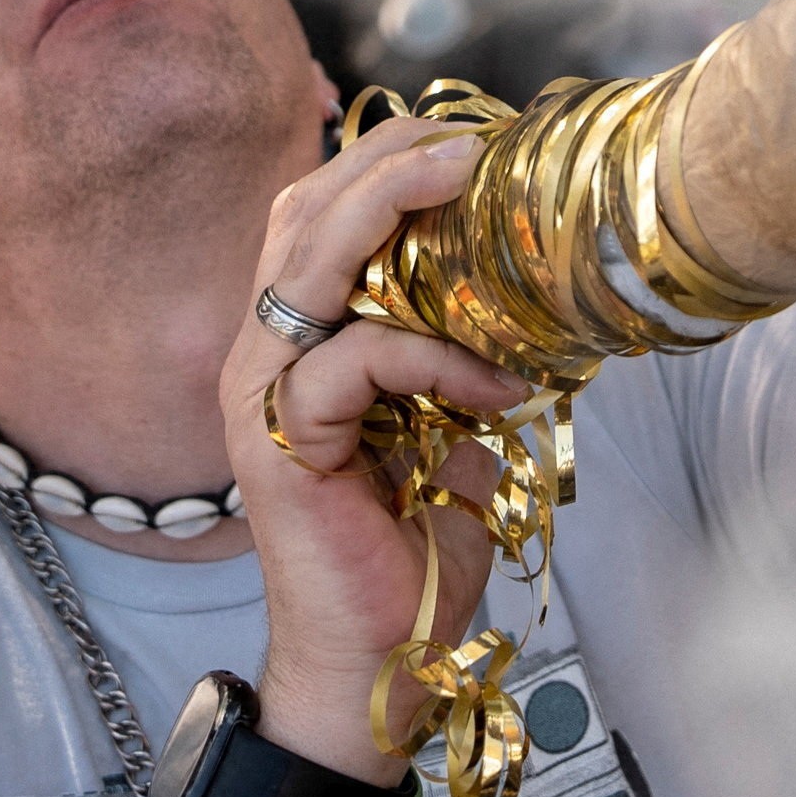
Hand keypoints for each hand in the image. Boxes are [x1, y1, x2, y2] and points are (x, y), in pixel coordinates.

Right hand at [218, 117, 531, 785]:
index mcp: (299, 340)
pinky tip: (495, 385)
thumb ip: (463, 353)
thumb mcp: (454, 423)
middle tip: (469, 140)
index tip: (472, 141)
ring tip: (467, 183)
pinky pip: (354, 359)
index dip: (384, 164)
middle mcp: (264, 355)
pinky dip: (433, 356)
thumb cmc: (416, 544)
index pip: (318, 214)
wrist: (384, 656)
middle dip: (385, 161)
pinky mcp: (280, 443)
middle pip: (303, 216)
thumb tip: (534, 295)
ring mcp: (261, 395)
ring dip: (390, 210)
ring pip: (310, 265)